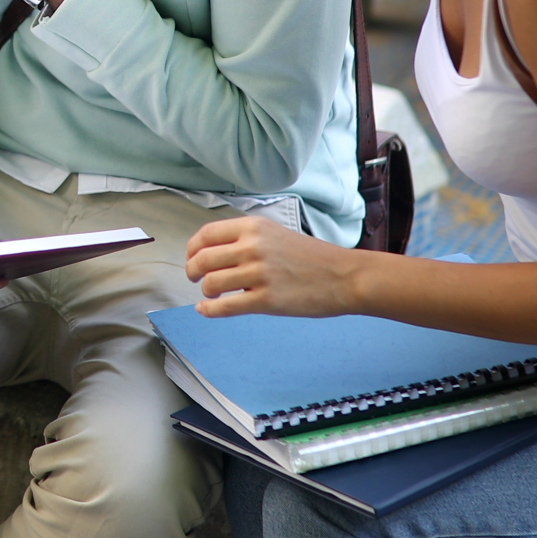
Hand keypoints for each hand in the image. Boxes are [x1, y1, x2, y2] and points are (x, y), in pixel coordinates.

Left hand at [184, 216, 360, 318]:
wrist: (345, 276)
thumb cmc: (312, 257)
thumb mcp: (275, 234)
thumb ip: (245, 239)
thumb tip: (212, 252)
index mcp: (254, 227)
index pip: (206, 234)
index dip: (191, 249)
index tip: (192, 259)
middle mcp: (253, 246)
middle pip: (202, 259)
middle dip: (192, 272)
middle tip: (195, 279)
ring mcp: (259, 273)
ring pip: (211, 283)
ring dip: (206, 291)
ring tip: (213, 294)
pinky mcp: (266, 299)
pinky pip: (225, 306)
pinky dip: (209, 310)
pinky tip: (206, 310)